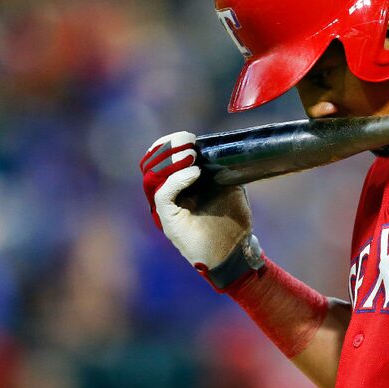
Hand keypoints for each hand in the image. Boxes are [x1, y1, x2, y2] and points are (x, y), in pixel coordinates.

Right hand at [140, 131, 257, 275]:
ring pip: (152, 177)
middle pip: (151, 164)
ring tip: (191, 153)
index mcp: (178, 185)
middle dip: (168, 148)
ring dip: (171, 161)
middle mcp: (167, 195)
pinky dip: (177, 180)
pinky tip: (195, 173)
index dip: (169, 144)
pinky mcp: (168, 221)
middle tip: (187, 140)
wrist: (238, 251)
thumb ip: (219, 168)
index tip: (188, 137)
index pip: (159, 158)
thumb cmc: (233, 221)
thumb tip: (218, 146)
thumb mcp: (229, 186)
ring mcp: (166, 208)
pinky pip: (163, 195)